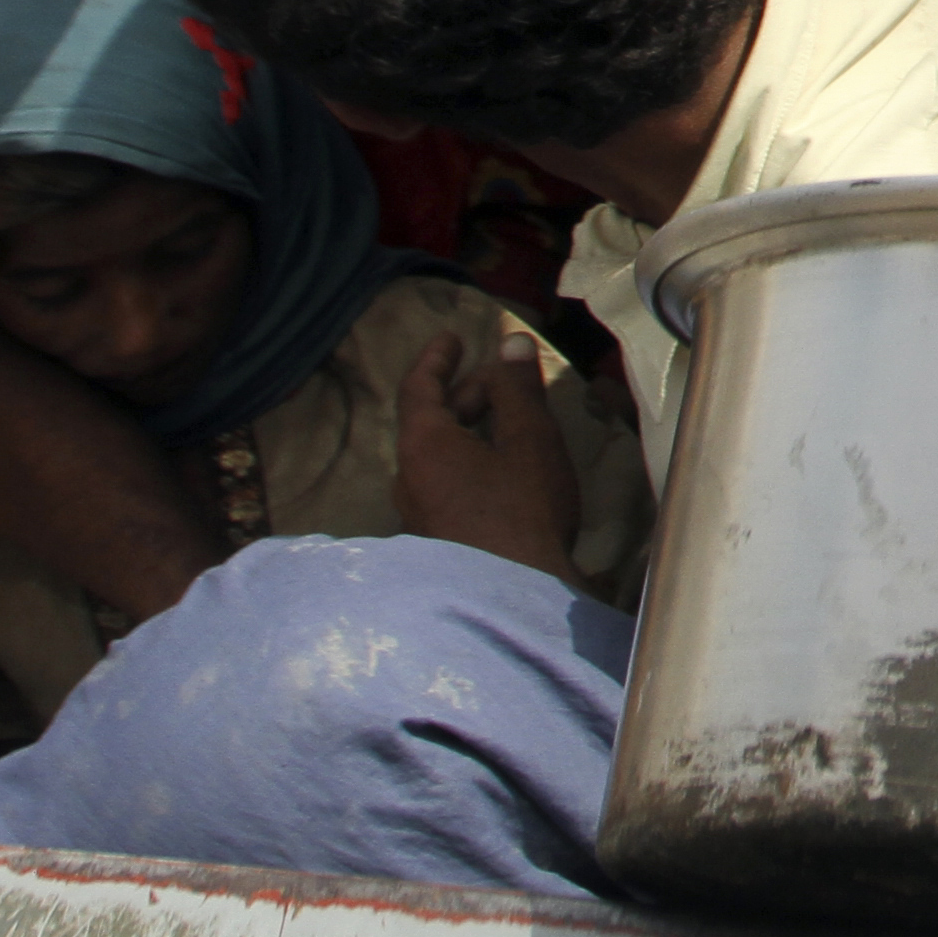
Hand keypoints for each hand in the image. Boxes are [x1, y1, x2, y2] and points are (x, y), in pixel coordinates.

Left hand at [393, 324, 583, 579]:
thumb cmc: (522, 510)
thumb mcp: (530, 440)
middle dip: (463, 394)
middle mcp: (408, 478)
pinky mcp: (435, 541)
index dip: (436, 359)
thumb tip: (509, 342)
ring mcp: (417, 514)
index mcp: (423, 446)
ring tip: (507, 422)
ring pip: (436, 456)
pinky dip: (467, 460)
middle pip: (427, 422)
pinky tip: (502, 470)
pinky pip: (444, 483)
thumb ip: (517, 389)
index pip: (418, 388)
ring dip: (467, 430)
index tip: (453, 337)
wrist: (512, 599)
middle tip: (499, 381)